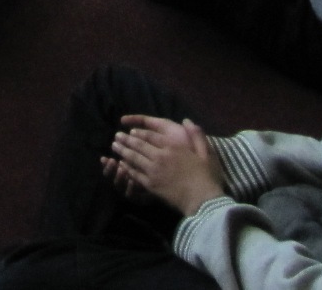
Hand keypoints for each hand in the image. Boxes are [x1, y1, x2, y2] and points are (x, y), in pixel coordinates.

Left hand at [103, 115, 227, 216]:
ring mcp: (154, 171)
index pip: (150, 136)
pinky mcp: (151, 185)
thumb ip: (197, 135)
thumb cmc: (207, 177)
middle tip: (116, 136)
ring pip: (134, 158)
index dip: (139, 132)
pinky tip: (121, 165)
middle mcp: (160, 156)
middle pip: (138, 145)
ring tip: (114, 146)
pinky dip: (127, 167)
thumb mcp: (207, 153)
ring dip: (122, 151)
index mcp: (173, 147)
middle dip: (126, 139)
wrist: (202, 201)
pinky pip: (135, 174)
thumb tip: (186, 120)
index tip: (131, 131)